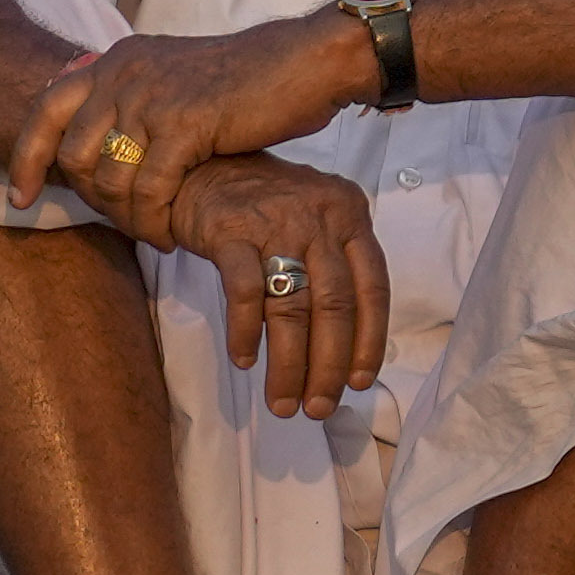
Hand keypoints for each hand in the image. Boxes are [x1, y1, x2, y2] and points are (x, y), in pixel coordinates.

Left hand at [8, 10, 365, 236]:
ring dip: (127, 218)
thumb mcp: (175, 81)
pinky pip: (149, 190)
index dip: (26, 158)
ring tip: (153, 232)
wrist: (305, 63)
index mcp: (119, 59)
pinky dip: (154, 222)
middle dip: (91, 201)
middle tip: (122, 223)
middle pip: (72, 154)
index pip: (45, 108)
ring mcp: (152, 96)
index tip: (22, 198)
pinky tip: (171, 235)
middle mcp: (126, 72)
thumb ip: (133, 105)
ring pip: (109, 179)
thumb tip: (97, 149)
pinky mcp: (184, 124)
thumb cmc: (247, 83)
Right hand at [160, 153, 389, 419]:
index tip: (359, 382)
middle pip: (334, 305)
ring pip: (291, 307)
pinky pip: (244, 293)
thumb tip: (346, 347)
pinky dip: (245, 333)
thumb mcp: (316, 219)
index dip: (369, 341)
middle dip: (327, 366)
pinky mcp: (231, 232)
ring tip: (283, 402)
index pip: (373, 288)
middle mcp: (319, 217)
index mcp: (350, 215)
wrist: (201, 166)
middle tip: (318, 407)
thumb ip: (336, 265)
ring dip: (289, 364)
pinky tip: (245, 360)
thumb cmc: (265, 205)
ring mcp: (275, 222)